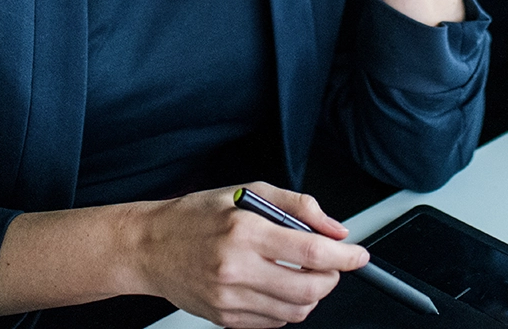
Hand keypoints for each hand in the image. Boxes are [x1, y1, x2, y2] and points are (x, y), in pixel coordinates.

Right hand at [132, 183, 367, 327]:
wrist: (149, 246)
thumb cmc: (195, 216)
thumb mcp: (247, 192)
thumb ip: (298, 207)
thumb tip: (335, 229)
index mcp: (244, 232)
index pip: (310, 252)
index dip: (344, 256)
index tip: (358, 255)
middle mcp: (236, 269)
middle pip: (308, 289)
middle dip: (331, 278)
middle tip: (331, 264)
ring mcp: (229, 299)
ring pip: (295, 312)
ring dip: (312, 295)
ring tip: (303, 275)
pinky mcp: (225, 318)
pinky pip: (274, 323)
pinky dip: (287, 308)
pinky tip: (278, 287)